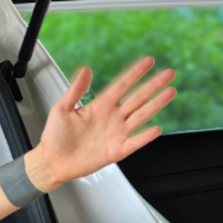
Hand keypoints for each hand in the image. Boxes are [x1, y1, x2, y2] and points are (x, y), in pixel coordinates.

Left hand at [27, 57, 176, 190]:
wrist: (52, 161)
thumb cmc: (55, 136)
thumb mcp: (61, 108)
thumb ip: (75, 90)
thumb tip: (85, 69)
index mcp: (100, 106)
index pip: (122, 85)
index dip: (135, 73)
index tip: (149, 61)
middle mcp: (112, 117)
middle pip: (138, 97)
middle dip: (154, 85)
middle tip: (169, 73)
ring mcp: (116, 133)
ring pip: (141, 116)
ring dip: (156, 104)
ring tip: (170, 92)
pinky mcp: (116, 150)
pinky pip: (135, 142)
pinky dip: (145, 137)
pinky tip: (156, 129)